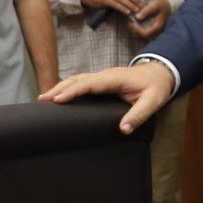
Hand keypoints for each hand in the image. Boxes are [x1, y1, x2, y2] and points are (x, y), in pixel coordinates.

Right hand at [43, 60, 175, 134]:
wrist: (160, 73)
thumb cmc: (156, 87)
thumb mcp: (153, 102)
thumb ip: (139, 115)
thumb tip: (123, 129)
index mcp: (115, 79)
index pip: (90, 83)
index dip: (74, 91)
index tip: (58, 99)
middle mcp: (106, 76)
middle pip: (78, 80)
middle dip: (60, 88)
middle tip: (43, 99)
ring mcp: (103, 77)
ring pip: (78, 80)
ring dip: (61, 87)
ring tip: (45, 98)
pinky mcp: (102, 82)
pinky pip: (82, 82)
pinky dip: (69, 87)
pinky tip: (59, 95)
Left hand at [128, 0, 171, 42]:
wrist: (167, 6)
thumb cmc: (162, 5)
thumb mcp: (155, 5)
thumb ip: (146, 11)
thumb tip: (137, 17)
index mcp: (157, 27)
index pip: (145, 33)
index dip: (137, 30)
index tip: (131, 22)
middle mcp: (156, 32)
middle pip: (142, 37)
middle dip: (134, 31)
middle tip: (129, 22)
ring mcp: (154, 32)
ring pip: (141, 37)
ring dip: (134, 31)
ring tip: (130, 22)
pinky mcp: (151, 30)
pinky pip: (142, 34)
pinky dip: (137, 30)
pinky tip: (134, 23)